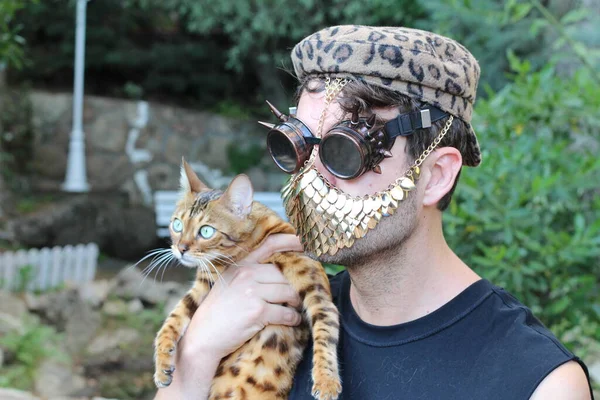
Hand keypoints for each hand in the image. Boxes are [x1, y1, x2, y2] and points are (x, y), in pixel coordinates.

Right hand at [181, 233, 303, 359]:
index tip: (303, 241)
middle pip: (283, 274)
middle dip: (294, 285)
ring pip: (288, 292)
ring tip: (295, 308)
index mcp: (240, 265)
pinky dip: (292, 318)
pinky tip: (292, 321)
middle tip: (299, 295)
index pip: (269, 246)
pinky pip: (285, 312)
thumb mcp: (229, 283)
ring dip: (295, 302)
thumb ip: (249, 274)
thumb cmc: (218, 312)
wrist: (203, 336)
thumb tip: (278, 271)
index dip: (289, 241)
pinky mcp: (257, 311)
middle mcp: (246, 274)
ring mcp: (252, 292)